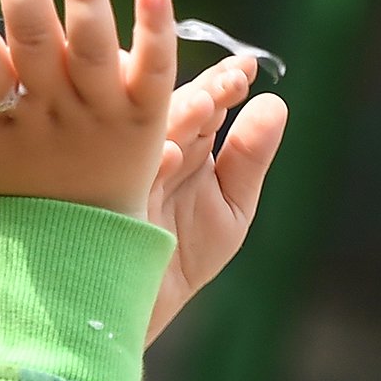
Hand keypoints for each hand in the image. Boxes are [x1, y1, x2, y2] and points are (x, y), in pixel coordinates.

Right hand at [144, 59, 288, 344]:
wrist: (138, 309)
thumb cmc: (182, 258)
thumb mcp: (230, 208)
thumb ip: (250, 157)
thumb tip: (275, 102)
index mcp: (182, 143)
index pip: (203, 100)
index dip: (224, 83)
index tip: (247, 71)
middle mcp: (149, 149)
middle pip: (173, 109)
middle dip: (204, 94)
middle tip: (227, 83)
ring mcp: (122, 172)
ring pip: (147, 134)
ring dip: (176, 119)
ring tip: (204, 105)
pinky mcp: (104, 200)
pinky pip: (124, 174)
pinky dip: (148, 164)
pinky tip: (169, 155)